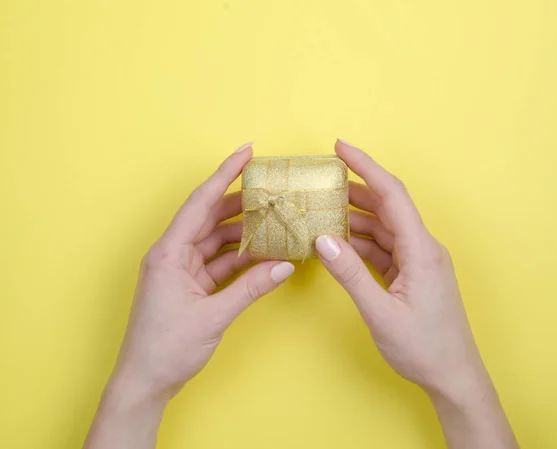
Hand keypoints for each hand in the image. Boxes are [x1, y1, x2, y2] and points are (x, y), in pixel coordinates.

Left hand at [111, 143, 294, 399]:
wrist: (146, 382)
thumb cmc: (166, 348)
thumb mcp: (213, 316)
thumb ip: (251, 288)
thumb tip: (284, 265)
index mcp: (168, 253)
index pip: (200, 203)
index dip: (224, 174)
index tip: (245, 153)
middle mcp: (172, 255)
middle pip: (209, 217)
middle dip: (240, 203)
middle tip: (270, 190)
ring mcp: (181, 270)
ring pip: (216, 240)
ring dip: (242, 233)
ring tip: (272, 221)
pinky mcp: (189, 286)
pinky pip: (218, 262)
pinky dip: (239, 258)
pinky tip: (262, 254)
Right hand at [316, 140, 518, 448]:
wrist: (453, 376)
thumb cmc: (424, 348)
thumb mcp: (381, 312)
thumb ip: (350, 274)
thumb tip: (322, 239)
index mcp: (421, 249)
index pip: (392, 194)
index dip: (365, 166)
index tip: (340, 147)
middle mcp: (423, 248)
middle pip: (386, 206)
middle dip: (354, 189)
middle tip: (321, 179)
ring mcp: (418, 261)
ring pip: (383, 227)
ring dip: (354, 218)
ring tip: (322, 211)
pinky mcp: (412, 274)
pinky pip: (384, 248)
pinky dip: (361, 243)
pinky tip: (339, 244)